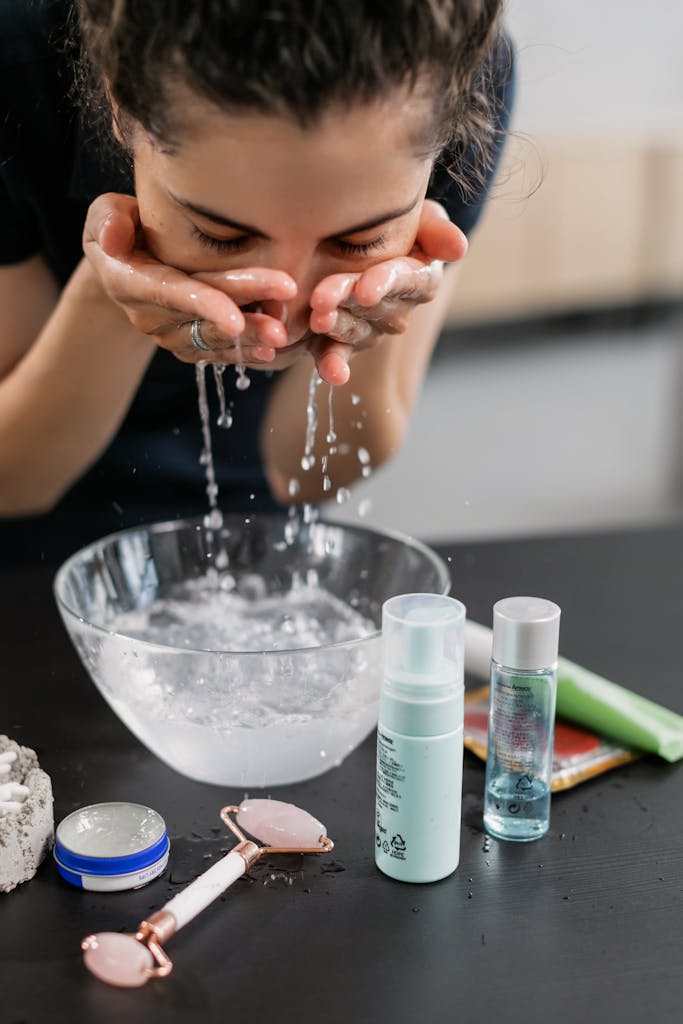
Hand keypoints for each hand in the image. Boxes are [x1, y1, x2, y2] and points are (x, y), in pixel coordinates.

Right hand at [83, 193, 295, 365]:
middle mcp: (148, 317)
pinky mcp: (187, 344)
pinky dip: (244, 351)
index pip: (171, 293)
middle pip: (202, 317)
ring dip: (249, 340)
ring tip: (282, 337)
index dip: (204, 305)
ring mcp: (169, 334)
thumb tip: (113, 237)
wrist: (125, 259)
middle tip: (280, 322)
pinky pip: (217, 352)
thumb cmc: (121, 226)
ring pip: (213, 339)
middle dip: (244, 319)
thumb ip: (108, 220)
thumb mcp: (105, 214)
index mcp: (130, 282)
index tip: (235, 316)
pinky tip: (271, 351)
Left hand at [308, 200, 466, 384]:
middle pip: (376, 308)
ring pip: (355, 331)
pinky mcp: (341, 342)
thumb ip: (437, 230)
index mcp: (420, 279)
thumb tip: (459, 247)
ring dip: (337, 328)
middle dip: (348, 302)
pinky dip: (333, 365)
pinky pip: (338, 356)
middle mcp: (398, 310)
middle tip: (322, 299)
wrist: (351, 237)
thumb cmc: (392, 224)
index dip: (386, 284)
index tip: (365, 288)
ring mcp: (370, 329)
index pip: (408, 281)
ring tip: (317, 319)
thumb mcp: (419, 217)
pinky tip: (331, 373)